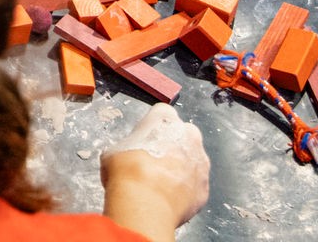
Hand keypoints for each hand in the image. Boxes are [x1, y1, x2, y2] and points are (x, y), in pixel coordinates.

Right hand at [101, 104, 209, 237]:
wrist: (145, 204)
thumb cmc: (127, 171)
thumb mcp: (113, 151)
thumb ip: (127, 148)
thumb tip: (126, 159)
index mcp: (165, 120)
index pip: (162, 113)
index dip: (152, 126)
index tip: (144, 138)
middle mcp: (188, 135)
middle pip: (183, 134)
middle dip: (172, 144)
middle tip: (153, 160)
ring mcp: (200, 162)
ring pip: (193, 160)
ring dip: (181, 168)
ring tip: (161, 184)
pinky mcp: (205, 187)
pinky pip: (195, 185)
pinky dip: (186, 190)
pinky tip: (169, 198)